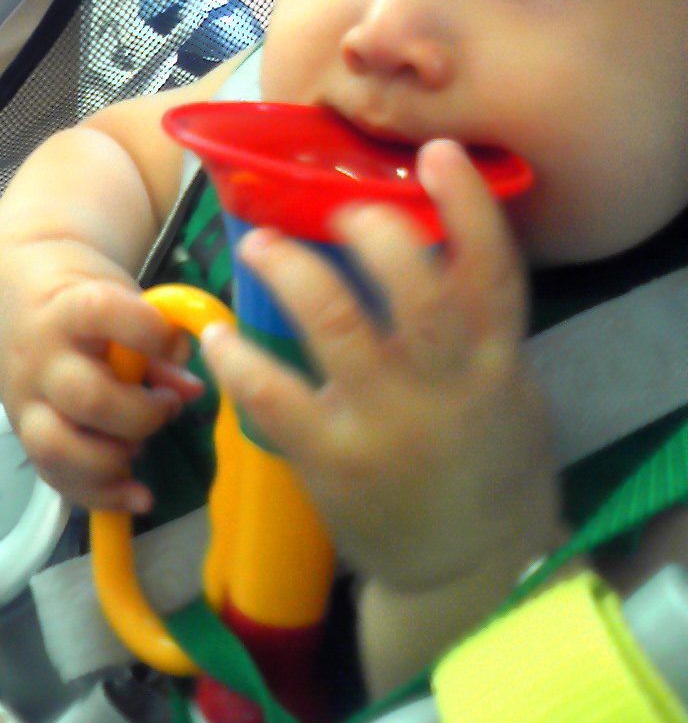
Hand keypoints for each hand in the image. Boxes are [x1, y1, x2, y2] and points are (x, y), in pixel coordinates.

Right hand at [0, 242, 202, 512]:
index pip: (100, 313)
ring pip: (58, 446)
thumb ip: (157, 341)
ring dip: (112, 460)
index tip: (173, 345)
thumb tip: (193, 390)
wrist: (15, 302)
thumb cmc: (81, 299)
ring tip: (140, 447)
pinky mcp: (22, 435)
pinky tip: (136, 496)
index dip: (147, 332)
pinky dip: (99, 494)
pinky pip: (54, 476)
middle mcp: (39, 357)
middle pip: (87, 397)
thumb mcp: (119, 299)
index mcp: (67, 309)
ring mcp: (25, 400)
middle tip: (166, 406)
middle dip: (140, 415)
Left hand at [200, 139, 558, 591]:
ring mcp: (388, 423)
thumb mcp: (504, 385)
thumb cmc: (483, 456)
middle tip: (334, 208)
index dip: (467, 205)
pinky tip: (219, 337)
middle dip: (370, 232)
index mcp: (495, 358)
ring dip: (290, 272)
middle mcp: (447, 383)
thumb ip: (473, 321)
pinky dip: (241, 361)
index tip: (436, 153)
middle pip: (413, 285)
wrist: (470, 568)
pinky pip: (276, 398)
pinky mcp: (335, 461)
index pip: (492, 267)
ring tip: (256, 243)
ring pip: (336, 325)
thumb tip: (427, 235)